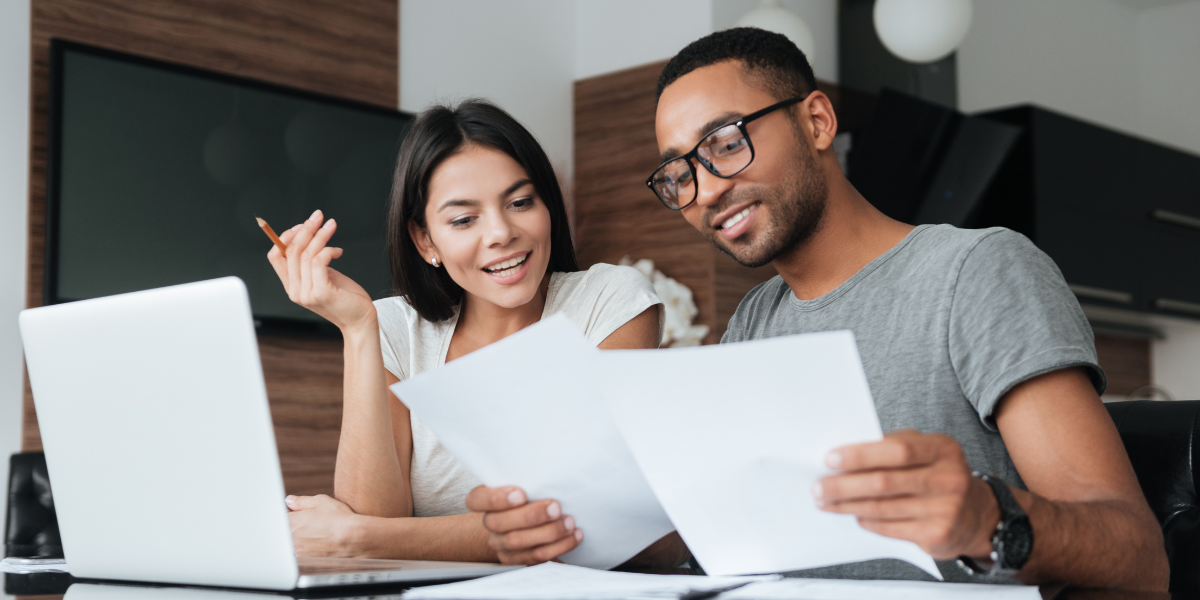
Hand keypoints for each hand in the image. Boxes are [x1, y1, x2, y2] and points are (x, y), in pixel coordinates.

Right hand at [267, 209, 374, 332]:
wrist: (360, 320)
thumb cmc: (345, 297)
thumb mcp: (324, 276)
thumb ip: (311, 263)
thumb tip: (308, 236)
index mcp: (292, 286)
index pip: (275, 257)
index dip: (285, 237)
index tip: (302, 225)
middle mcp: (295, 291)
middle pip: (291, 251)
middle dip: (305, 229)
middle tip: (318, 216)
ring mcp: (307, 293)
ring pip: (306, 253)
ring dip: (320, 235)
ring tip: (331, 225)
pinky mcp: (322, 292)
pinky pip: (319, 261)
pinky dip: (328, 250)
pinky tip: (338, 251)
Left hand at [286, 494, 366, 556]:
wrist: (354, 539)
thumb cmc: (338, 519)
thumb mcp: (320, 501)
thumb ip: (301, 501)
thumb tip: (290, 501)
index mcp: (291, 522)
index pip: (281, 517)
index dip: (291, 514)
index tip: (299, 513)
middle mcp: (291, 538)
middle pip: (287, 531)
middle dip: (296, 526)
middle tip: (313, 523)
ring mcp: (299, 551)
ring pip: (295, 543)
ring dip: (303, 538)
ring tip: (320, 533)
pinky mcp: (308, 561)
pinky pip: (304, 553)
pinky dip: (311, 548)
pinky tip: (323, 543)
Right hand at [465, 486, 582, 564]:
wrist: (526, 521)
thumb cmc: (530, 495)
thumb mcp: (526, 483)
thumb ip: (529, 478)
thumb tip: (551, 466)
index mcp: (484, 500)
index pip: (476, 499)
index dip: (496, 498)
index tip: (521, 494)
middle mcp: (490, 523)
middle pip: (500, 523)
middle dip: (531, 515)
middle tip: (555, 507)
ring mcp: (502, 544)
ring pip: (519, 542)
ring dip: (549, 532)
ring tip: (569, 522)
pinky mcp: (517, 560)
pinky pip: (536, 557)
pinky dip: (559, 546)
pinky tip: (573, 535)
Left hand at [813, 429, 1000, 559]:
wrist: (977, 514)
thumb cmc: (939, 475)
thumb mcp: (927, 451)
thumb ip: (892, 447)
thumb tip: (844, 455)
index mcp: (943, 449)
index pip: (898, 450)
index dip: (861, 455)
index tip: (830, 459)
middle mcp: (949, 478)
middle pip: (884, 482)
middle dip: (844, 485)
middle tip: (819, 486)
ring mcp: (945, 509)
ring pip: (882, 507)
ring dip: (847, 505)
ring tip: (826, 501)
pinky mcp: (937, 535)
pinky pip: (889, 527)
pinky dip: (866, 520)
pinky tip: (853, 514)